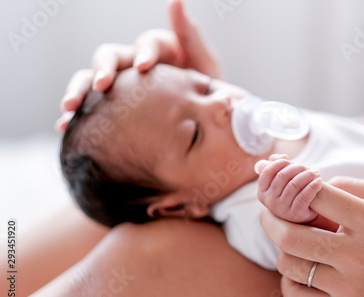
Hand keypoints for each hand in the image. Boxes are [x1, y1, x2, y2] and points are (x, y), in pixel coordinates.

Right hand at [56, 0, 221, 131]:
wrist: (205, 126)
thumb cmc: (207, 91)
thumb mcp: (206, 64)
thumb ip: (191, 36)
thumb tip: (175, 1)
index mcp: (159, 50)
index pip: (147, 43)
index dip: (143, 52)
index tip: (144, 67)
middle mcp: (135, 63)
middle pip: (110, 56)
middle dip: (103, 69)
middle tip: (101, 85)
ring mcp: (122, 84)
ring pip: (92, 79)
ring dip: (79, 89)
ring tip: (70, 107)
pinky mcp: (113, 106)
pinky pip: (91, 107)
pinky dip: (76, 116)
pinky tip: (65, 126)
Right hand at [255, 155, 321, 222]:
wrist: (301, 214)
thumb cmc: (289, 193)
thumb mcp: (280, 181)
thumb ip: (277, 165)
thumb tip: (283, 156)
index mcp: (262, 191)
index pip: (267, 172)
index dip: (279, 163)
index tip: (289, 160)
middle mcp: (269, 201)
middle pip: (282, 176)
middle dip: (296, 168)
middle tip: (307, 167)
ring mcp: (281, 209)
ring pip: (294, 185)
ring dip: (307, 176)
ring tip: (315, 173)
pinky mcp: (295, 214)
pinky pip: (304, 197)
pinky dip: (312, 187)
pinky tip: (318, 182)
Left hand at [261, 176, 363, 296]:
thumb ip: (350, 185)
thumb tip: (308, 183)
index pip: (315, 197)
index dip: (293, 185)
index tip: (287, 184)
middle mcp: (358, 256)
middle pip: (289, 235)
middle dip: (270, 218)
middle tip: (269, 211)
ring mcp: (348, 287)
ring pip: (288, 264)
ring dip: (282, 248)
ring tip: (293, 240)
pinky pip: (294, 296)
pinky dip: (288, 279)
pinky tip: (300, 267)